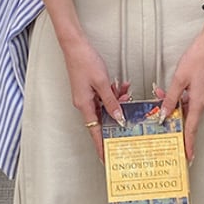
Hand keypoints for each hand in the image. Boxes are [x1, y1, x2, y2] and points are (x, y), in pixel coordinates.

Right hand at [59, 34, 128, 160]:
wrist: (75, 46)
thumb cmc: (84, 61)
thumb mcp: (103, 83)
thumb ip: (111, 101)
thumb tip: (118, 117)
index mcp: (84, 105)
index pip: (94, 131)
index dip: (100, 145)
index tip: (105, 157)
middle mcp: (83, 103)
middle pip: (103, 117)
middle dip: (117, 114)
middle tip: (128, 109)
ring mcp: (86, 96)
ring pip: (105, 105)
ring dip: (117, 100)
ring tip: (126, 92)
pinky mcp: (89, 88)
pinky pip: (104, 96)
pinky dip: (113, 93)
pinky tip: (120, 86)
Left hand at [158, 13, 203, 161]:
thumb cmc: (198, 58)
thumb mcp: (179, 79)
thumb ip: (170, 98)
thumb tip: (164, 114)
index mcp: (199, 102)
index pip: (191, 128)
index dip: (188, 144)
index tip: (187, 157)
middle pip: (187, 117)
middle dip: (172, 116)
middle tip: (158, 114)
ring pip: (188, 107)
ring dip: (175, 104)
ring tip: (160, 95)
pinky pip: (192, 100)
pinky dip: (181, 98)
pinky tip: (172, 91)